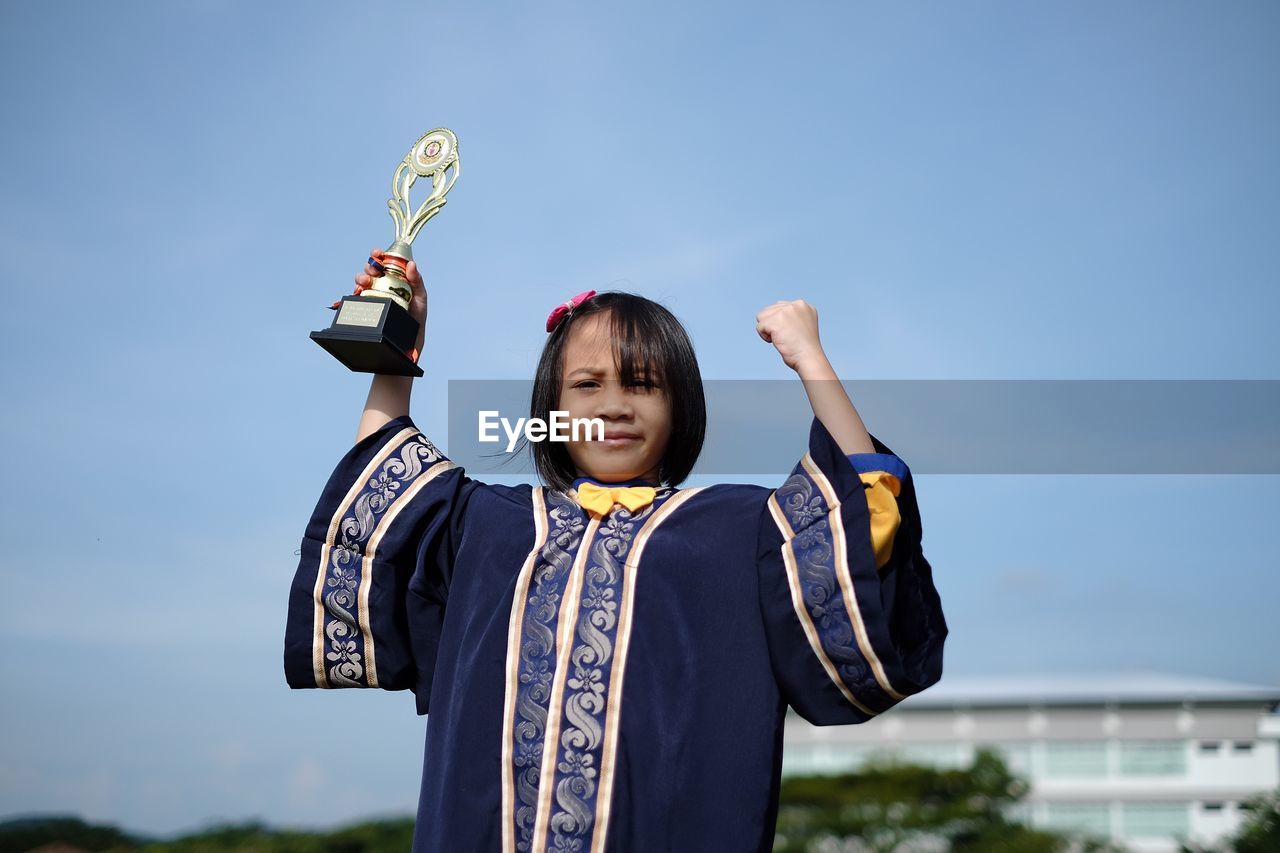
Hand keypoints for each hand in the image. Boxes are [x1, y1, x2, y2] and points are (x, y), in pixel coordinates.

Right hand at [354, 248, 427, 362]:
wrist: (408, 339)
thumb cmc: (416, 315)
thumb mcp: (420, 296)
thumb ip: (416, 280)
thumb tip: (411, 264)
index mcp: (395, 277)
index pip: (384, 261)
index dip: (378, 254)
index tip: (377, 253)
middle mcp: (382, 283)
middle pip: (371, 268)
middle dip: (369, 266)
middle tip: (373, 272)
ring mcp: (373, 294)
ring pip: (362, 280)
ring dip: (361, 278)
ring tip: (365, 283)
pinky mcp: (367, 305)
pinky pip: (356, 295)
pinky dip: (355, 291)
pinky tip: (358, 292)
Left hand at [755, 299, 825, 372]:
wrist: (809, 358)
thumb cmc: (804, 348)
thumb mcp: (801, 325)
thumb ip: (790, 316)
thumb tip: (771, 315)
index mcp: (803, 305)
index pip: (779, 307)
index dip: (779, 323)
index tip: (791, 333)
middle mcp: (795, 305)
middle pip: (768, 310)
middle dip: (772, 325)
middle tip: (786, 337)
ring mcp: (786, 311)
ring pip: (761, 316)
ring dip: (766, 329)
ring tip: (780, 338)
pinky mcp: (776, 321)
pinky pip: (759, 327)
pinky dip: (764, 337)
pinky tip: (776, 341)